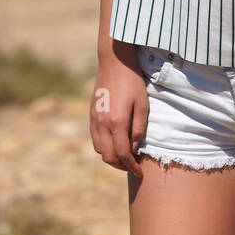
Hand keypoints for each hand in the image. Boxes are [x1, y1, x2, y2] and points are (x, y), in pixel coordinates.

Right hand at [89, 42, 149, 177]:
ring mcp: (94, 119)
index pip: (123, 154)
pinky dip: (103, 146)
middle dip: (121, 166)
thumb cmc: (133, 82)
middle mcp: (102, 123)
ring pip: (99, 150)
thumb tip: (134, 148)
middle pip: (108, 157)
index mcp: (117, 122)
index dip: (132, 167)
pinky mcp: (91, 114)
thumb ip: (138, 129)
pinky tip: (114, 142)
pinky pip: (94, 139)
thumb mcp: (143, 105)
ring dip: (111, 157)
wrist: (115, 63)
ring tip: (124, 156)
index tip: (140, 172)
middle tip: (133, 166)